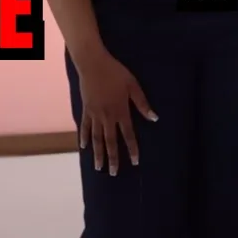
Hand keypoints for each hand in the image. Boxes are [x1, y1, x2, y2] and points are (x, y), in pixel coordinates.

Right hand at [73, 48, 156, 175]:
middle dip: (113, 158)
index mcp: (120, 112)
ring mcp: (94, 114)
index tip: (135, 162)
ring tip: (98, 167)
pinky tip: (83, 147)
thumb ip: (142, 103)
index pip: (128, 135)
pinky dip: (83, 137)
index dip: (132, 149)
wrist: (93, 64)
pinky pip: (84, 127)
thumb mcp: (133, 85)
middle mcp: (107, 117)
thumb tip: (154, 118)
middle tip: (113, 173)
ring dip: (98, 153)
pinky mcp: (86, 110)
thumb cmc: (116, 73)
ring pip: (96, 138)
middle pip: (110, 141)